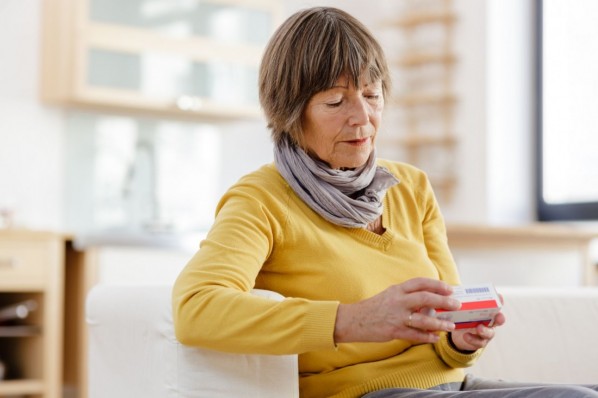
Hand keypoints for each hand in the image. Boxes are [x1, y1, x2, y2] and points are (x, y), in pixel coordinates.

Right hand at [334, 278, 459, 343]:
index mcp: (397, 290)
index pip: (420, 283)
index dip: (437, 285)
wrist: (353, 320)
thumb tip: (429, 301)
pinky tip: (435, 338)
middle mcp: (398, 301)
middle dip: (443, 301)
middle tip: (456, 305)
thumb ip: (407, 296)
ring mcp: (396, 316)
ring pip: (422, 319)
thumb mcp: (390, 295)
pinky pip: (414, 335)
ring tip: (450, 325)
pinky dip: (426, 337)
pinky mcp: (394, 331)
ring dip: (439, 323)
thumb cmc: (374, 307)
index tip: (449, 288)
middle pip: (425, 298)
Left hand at [449, 295, 505, 351]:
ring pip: (490, 333)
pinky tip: (465, 336)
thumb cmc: (463, 317)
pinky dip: (472, 339)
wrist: (459, 334)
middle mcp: (490, 322)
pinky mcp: (479, 342)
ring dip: (485, 330)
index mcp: (487, 311)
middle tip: (497, 317)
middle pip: (499, 320)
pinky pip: (478, 342)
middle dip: (500, 318)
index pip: (496, 305)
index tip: (499, 297)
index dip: (499, 301)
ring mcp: (486, 333)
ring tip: (478, 328)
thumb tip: (453, 289)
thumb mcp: (462, 309)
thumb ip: (461, 301)